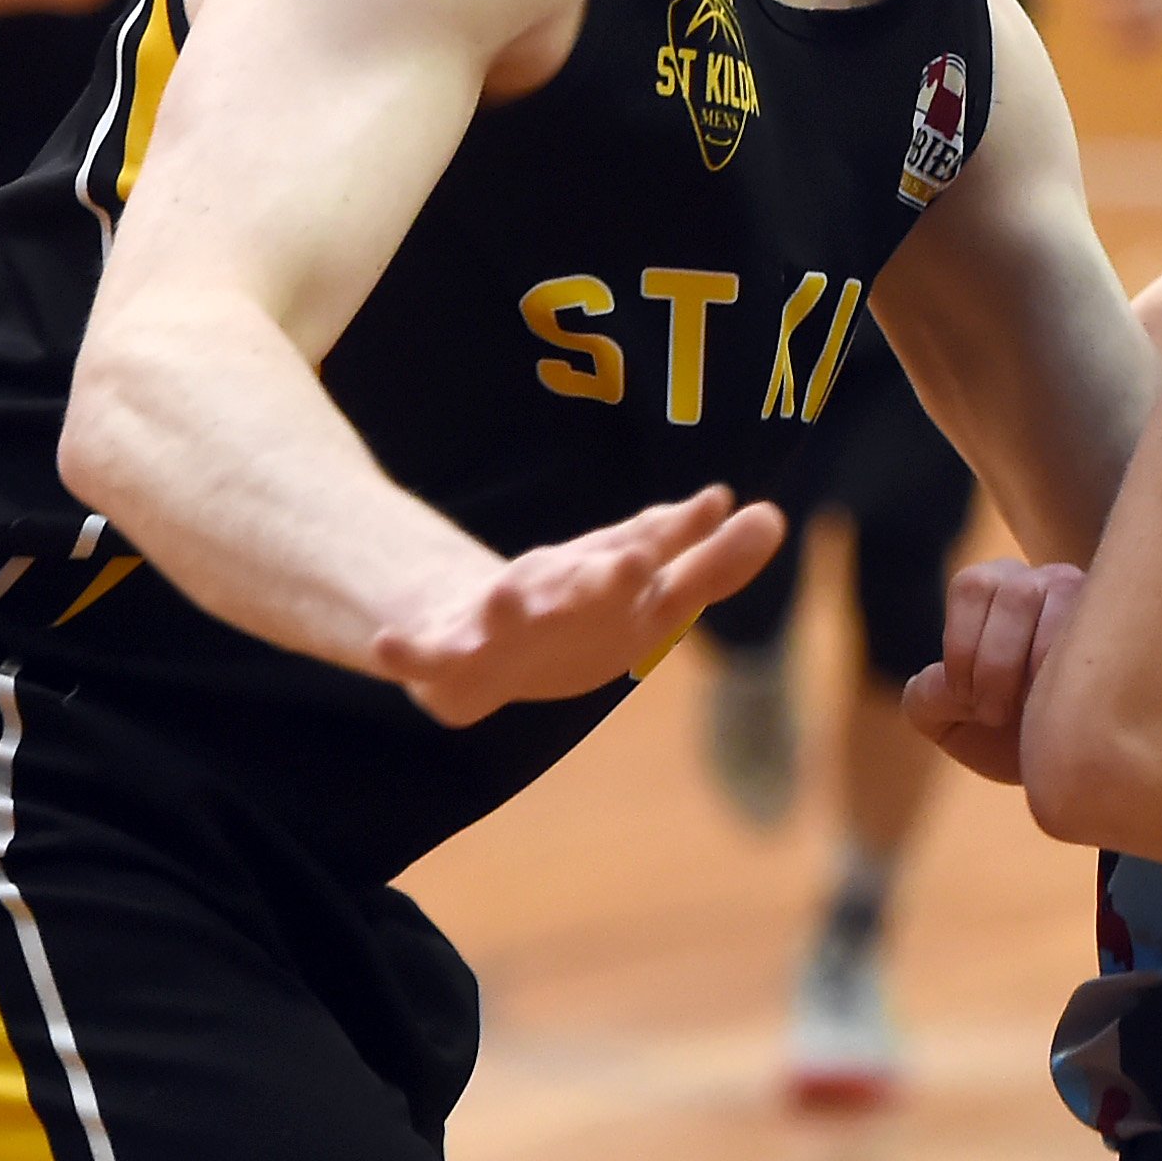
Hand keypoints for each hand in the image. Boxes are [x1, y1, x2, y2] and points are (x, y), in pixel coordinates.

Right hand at [370, 487, 784, 727]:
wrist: (476, 636)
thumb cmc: (578, 609)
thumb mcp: (646, 593)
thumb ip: (708, 563)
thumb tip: (770, 513)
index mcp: (605, 578)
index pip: (651, 555)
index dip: (683, 537)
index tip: (718, 503)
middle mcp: (553, 590)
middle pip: (582, 581)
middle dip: (608, 572)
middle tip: (636, 560)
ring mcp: (496, 621)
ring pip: (502, 611)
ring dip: (507, 602)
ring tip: (503, 595)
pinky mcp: (446, 657)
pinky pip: (424, 656)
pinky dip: (408, 650)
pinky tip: (391, 645)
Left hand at [904, 556, 1082, 783]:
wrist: (1073, 773)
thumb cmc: (1009, 738)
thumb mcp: (953, 723)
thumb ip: (928, 699)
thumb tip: (940, 681)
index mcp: (1000, 590)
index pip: (973, 586)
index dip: (961, 648)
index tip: (967, 702)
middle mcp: (1051, 581)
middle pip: (1015, 591)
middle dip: (996, 662)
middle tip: (996, 714)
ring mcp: (1096, 598)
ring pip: (1061, 601)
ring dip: (1036, 668)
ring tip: (1036, 713)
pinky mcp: (1131, 624)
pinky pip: (1099, 627)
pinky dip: (1074, 672)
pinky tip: (1072, 705)